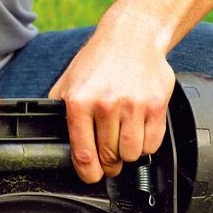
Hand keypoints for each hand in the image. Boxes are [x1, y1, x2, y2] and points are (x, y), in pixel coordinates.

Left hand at [49, 26, 174, 182]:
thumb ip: (60, 113)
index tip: (91, 176)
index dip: (88, 173)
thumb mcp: (67, 84)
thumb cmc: (98, 62)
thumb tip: (56, 144)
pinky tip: (138, 131)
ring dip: (127, 154)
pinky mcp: (156, 105)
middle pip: (110, 158)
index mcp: (80, 102)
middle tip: (108, 158)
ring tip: (122, 140)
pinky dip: (146, 145)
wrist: (132, 36)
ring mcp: (133, 105)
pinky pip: (152, 144)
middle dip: (109, 164)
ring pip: (132, 155)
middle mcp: (106, 104)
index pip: (84, 154)